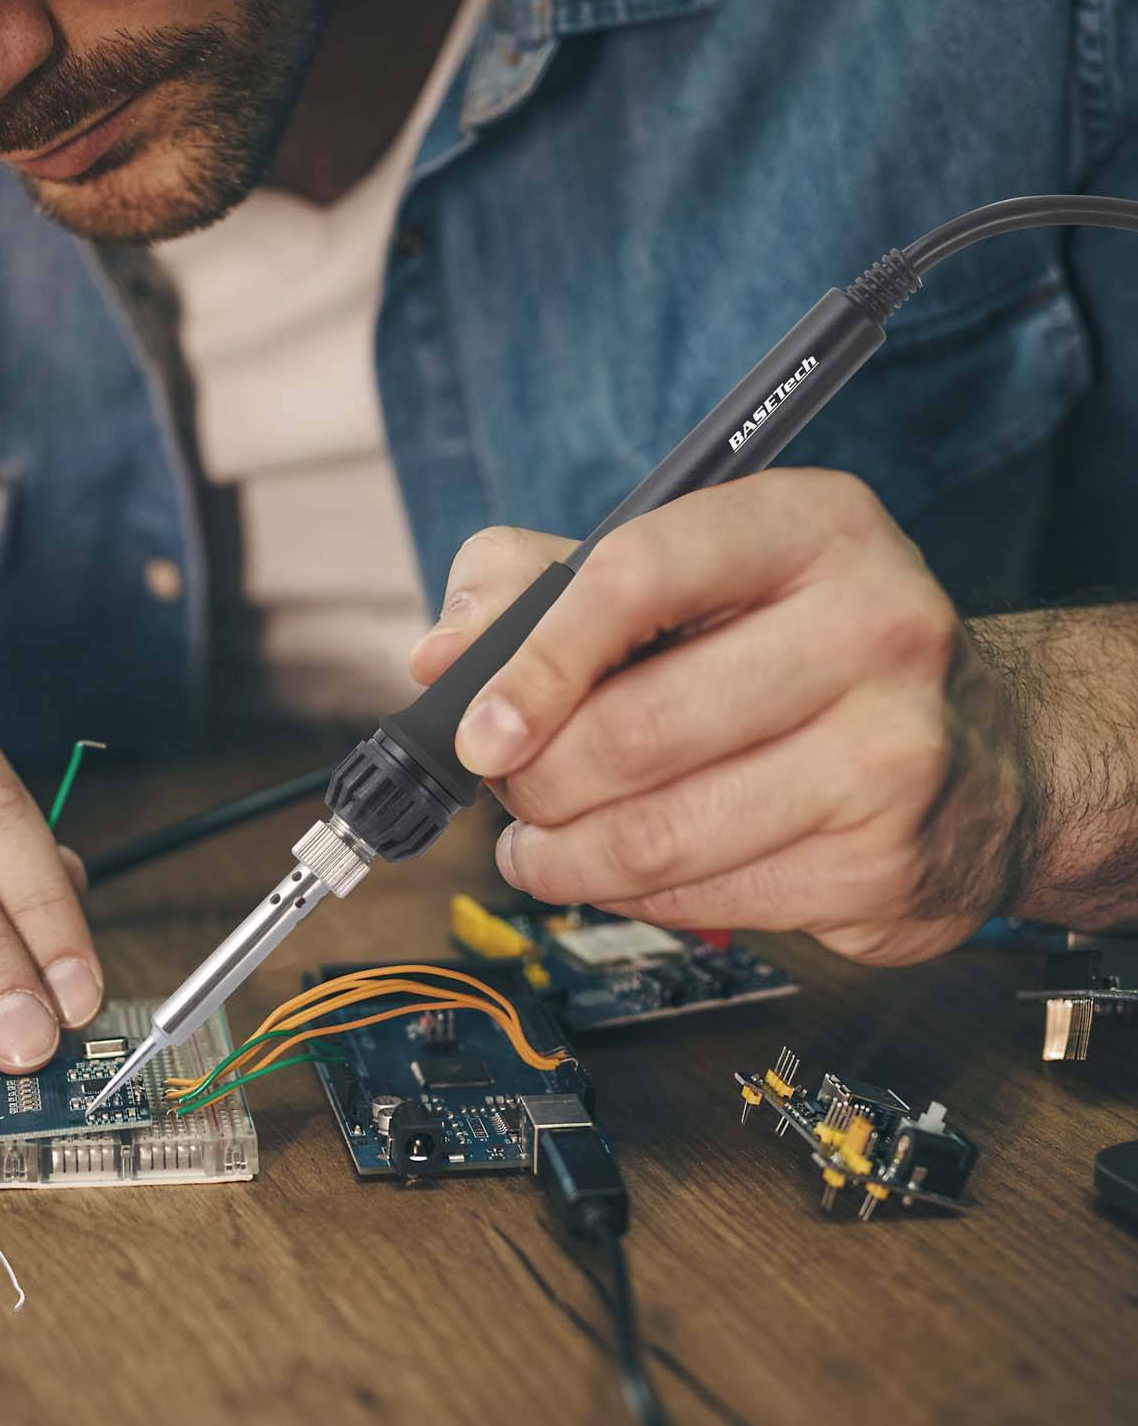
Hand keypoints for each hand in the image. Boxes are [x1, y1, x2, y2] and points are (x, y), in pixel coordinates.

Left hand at [405, 470, 1031, 965]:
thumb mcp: (676, 576)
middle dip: (535, 779)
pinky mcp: (886, 864)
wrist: (982, 754)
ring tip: (541, 843)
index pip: (635, 575)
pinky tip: (631, 870)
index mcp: (812, 526)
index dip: (532, 662)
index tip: (478, 731)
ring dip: (562, 857)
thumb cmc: (789, 650)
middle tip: (512, 787)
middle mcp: (875, 625)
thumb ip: (535, 585)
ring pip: (654, 835)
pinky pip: (701, 899)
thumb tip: (442, 655)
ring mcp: (895, 751)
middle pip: (631, 730)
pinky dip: (635, 896)